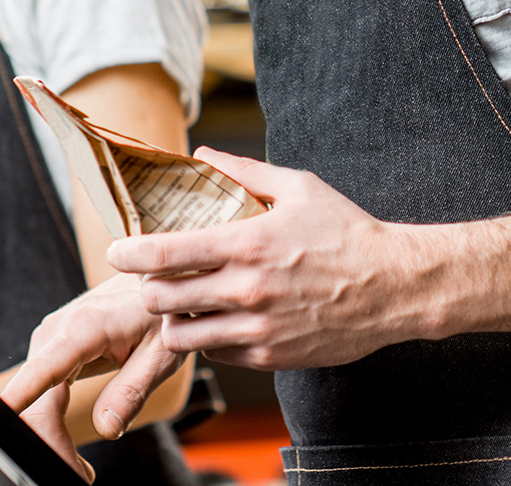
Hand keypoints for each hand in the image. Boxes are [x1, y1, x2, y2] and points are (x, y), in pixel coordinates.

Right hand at [0, 274, 184, 476]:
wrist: (156, 279)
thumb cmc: (161, 312)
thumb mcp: (161, 354)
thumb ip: (132, 390)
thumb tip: (106, 428)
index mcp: (84, 328)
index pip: (42, 370)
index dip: (19, 399)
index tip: (0, 422)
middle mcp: (58, 330)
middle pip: (37, 397)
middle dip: (52, 442)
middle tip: (81, 475)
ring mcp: (51, 337)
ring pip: (36, 397)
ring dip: (50, 433)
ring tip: (80, 466)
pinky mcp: (51, 345)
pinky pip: (41, 390)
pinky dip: (50, 419)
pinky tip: (67, 441)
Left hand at [110, 149, 439, 369]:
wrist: (394, 287)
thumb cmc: (348, 232)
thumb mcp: (299, 188)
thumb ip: (245, 172)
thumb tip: (203, 154)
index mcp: (250, 243)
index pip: (168, 254)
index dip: (131, 254)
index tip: (116, 252)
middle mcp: (248, 290)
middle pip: (164, 300)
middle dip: (147, 289)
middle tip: (151, 280)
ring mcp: (258, 328)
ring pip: (182, 337)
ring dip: (172, 321)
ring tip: (180, 306)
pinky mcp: (271, 356)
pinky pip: (217, 354)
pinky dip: (208, 339)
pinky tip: (217, 320)